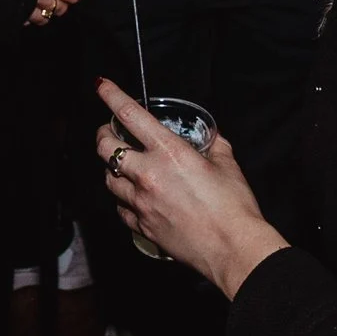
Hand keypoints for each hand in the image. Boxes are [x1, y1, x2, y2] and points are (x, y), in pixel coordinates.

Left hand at [95, 81, 287, 295]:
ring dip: (112, 168)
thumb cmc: (234, 208)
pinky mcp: (142, 226)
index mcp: (169, 152)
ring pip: (108, 179)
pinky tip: (132, 197)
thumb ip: (214, 146)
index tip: (102, 86)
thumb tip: (210, 138)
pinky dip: (122, 199)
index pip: (130, 115)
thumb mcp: (227, 165)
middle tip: (109, 132)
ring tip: (121, 166)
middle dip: (103, 135)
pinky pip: (120, 208)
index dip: (112, 97)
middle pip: (106, 148)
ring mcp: (142, 202)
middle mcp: (148, 174)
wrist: (233, 249)